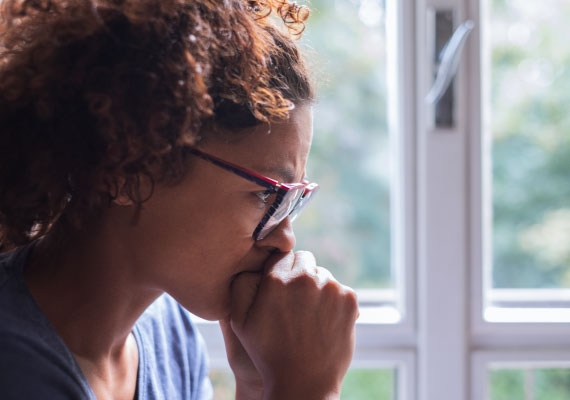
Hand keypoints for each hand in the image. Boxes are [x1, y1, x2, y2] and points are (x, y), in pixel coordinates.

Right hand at [228, 251, 358, 399]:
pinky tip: (323, 321)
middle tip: (294, 302)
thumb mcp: (239, 319)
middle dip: (299, 274)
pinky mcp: (349, 300)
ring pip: (323, 275)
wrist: (303, 383)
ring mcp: (331, 288)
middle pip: (304, 260)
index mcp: (277, 279)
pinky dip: (334, 301)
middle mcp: (306, 278)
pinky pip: (340, 289)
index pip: (281, 256)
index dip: (278, 272)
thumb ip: (242, 283)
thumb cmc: (267, 353)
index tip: (279, 291)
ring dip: (317, 287)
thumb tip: (257, 264)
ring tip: (308, 316)